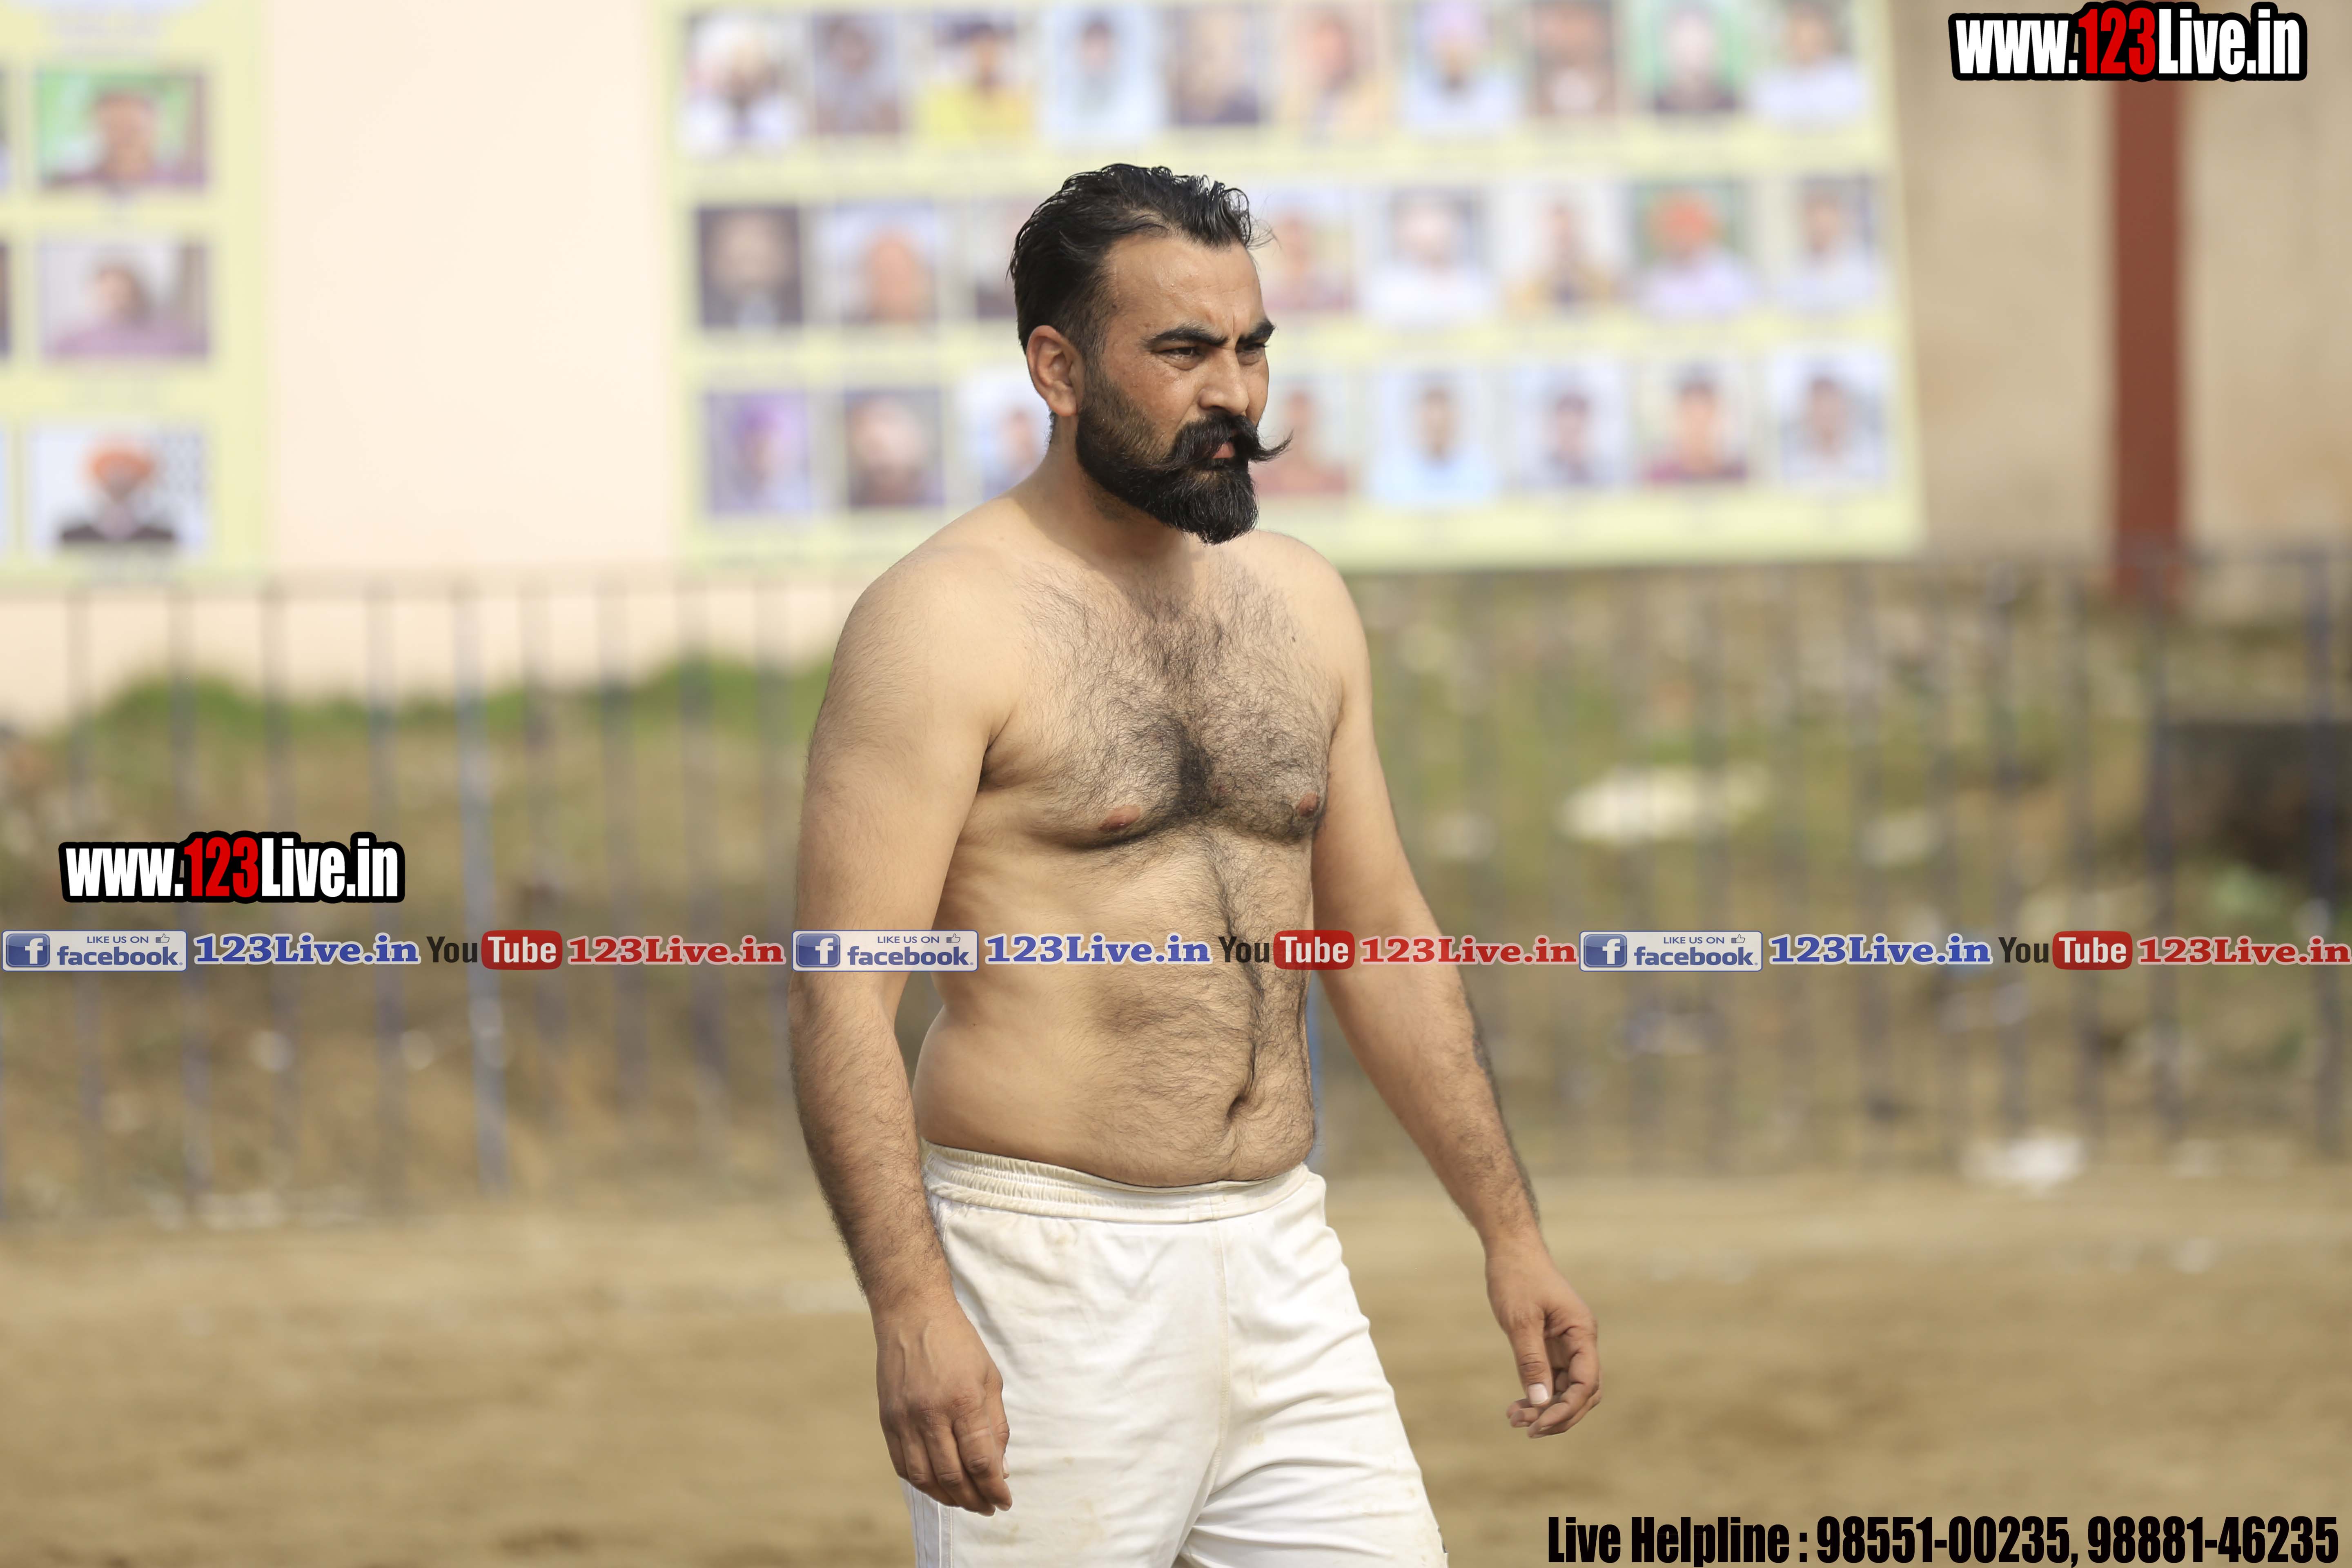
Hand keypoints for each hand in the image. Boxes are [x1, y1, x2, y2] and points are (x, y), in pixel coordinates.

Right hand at [874, 1297, 1013, 1513]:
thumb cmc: (958, 1343)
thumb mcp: (990, 1377)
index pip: (981, 1461)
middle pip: (953, 1476)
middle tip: (988, 1507)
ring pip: (925, 1478)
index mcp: (963, 1400)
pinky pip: (903, 1465)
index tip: (1005, 1501)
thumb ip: (996, 1425)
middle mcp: (931, 1413)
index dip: (995, 1488)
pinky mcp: (887, 1419)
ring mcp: (905, 1419)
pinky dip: (922, 1482)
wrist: (912, 1314)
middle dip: (975, 1500)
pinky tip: (937, 1485)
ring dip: (948, 1498)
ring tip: (965, 1502)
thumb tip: (1001, 1469)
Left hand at [1487, 1246, 1600, 1439]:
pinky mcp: (1551, 1346)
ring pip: (1566, 1390)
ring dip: (1545, 1409)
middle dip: (1559, 1415)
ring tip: (1515, 1419)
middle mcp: (1580, 1341)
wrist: (1510, 1249)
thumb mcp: (1521, 1320)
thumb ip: (1531, 1361)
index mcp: (1582, 1332)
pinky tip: (1518, 1406)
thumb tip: (1541, 1403)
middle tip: (1527, 1429)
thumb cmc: (1517, 1277)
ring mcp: (1567, 1345)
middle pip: (1582, 1393)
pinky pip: (1551, 1379)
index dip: (1568, 1409)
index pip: (1587, 1382)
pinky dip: (1537, 1395)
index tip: (1541, 1424)